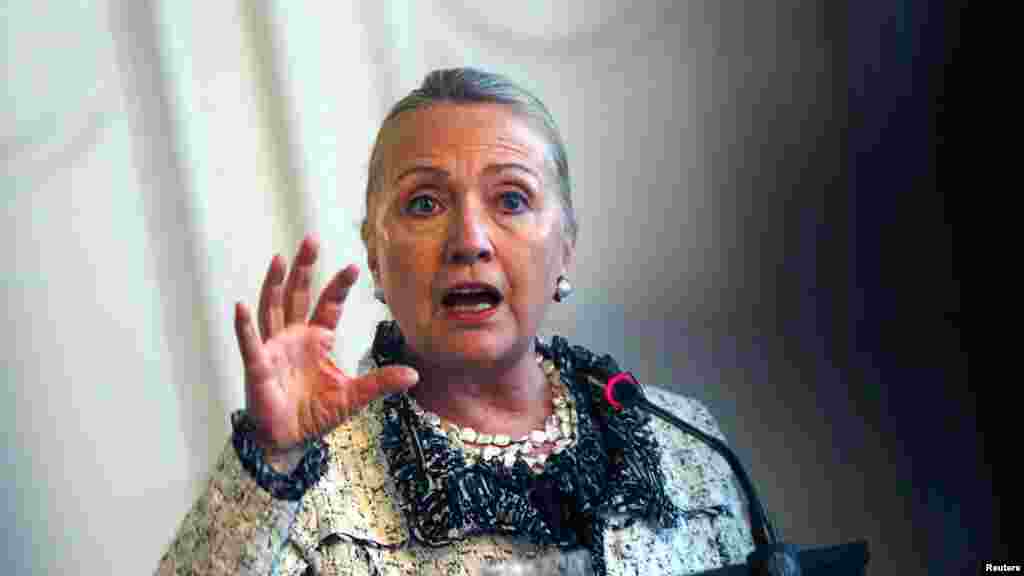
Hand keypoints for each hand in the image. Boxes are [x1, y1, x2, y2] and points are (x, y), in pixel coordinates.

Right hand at [233, 233, 417, 455]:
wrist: (288, 441)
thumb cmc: (315, 415)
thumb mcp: (354, 397)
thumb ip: (380, 382)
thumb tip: (415, 375)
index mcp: (317, 339)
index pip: (329, 305)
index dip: (338, 286)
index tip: (353, 266)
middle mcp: (293, 337)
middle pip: (297, 295)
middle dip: (304, 268)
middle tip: (311, 239)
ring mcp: (273, 349)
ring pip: (272, 309)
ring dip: (274, 284)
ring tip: (280, 259)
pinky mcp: (257, 367)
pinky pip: (249, 344)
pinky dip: (244, 326)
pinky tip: (240, 306)